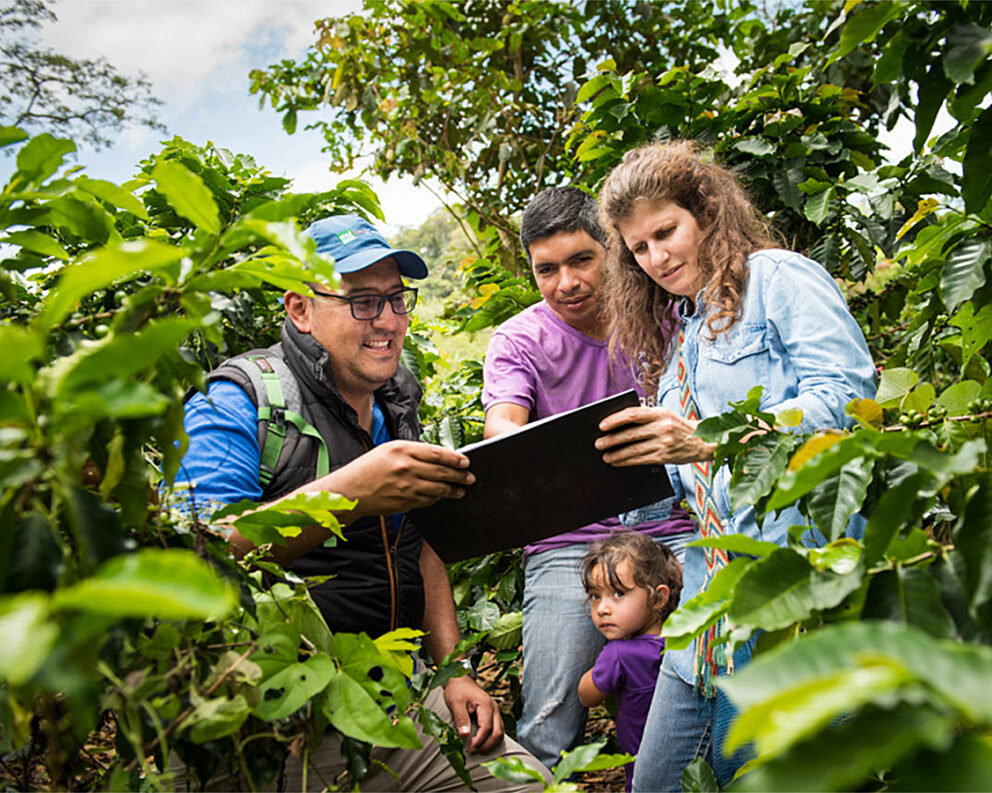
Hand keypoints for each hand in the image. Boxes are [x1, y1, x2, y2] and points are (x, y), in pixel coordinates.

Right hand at [318, 440, 474, 517]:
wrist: (351, 490)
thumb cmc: (369, 468)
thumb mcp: (389, 449)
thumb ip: (413, 451)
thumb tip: (439, 456)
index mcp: (403, 449)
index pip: (437, 453)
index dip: (455, 458)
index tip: (466, 461)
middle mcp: (406, 467)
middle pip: (442, 472)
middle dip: (460, 476)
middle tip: (470, 477)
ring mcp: (406, 487)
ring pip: (438, 489)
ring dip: (453, 490)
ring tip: (461, 490)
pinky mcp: (405, 502)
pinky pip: (427, 501)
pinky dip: (437, 499)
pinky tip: (441, 497)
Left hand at [442, 675, 503, 752]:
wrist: (460, 681)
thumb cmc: (457, 690)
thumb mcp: (455, 702)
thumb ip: (461, 718)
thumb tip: (465, 736)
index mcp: (486, 704)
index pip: (487, 728)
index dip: (479, 741)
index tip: (469, 749)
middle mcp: (494, 708)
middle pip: (498, 733)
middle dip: (487, 746)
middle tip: (473, 752)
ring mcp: (495, 711)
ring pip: (500, 733)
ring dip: (490, 744)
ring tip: (477, 749)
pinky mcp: (493, 715)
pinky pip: (497, 730)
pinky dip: (491, 739)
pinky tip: (481, 744)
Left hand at [596, 406, 715, 465]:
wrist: (703, 441)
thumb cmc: (677, 426)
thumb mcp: (664, 415)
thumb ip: (645, 416)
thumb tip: (618, 421)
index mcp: (660, 413)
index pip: (633, 414)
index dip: (615, 420)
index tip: (602, 425)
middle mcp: (662, 427)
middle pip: (630, 434)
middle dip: (611, 440)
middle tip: (598, 444)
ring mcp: (664, 443)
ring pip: (634, 450)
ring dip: (616, 454)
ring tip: (605, 456)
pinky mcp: (665, 457)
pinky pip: (641, 460)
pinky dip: (626, 461)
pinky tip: (617, 462)